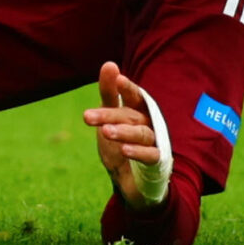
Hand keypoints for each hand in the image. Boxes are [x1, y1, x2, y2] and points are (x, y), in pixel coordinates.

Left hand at [82, 62, 163, 208]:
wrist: (127, 180)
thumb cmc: (119, 142)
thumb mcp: (109, 116)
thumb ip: (109, 93)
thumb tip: (109, 64)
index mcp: (138, 110)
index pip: (135, 95)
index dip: (127, 88)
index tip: (117, 79)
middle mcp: (149, 123)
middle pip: (130, 115)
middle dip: (109, 115)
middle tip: (86, 117)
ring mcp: (154, 142)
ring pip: (141, 133)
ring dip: (123, 132)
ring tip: (105, 132)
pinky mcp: (156, 162)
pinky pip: (151, 155)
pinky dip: (138, 151)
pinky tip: (124, 149)